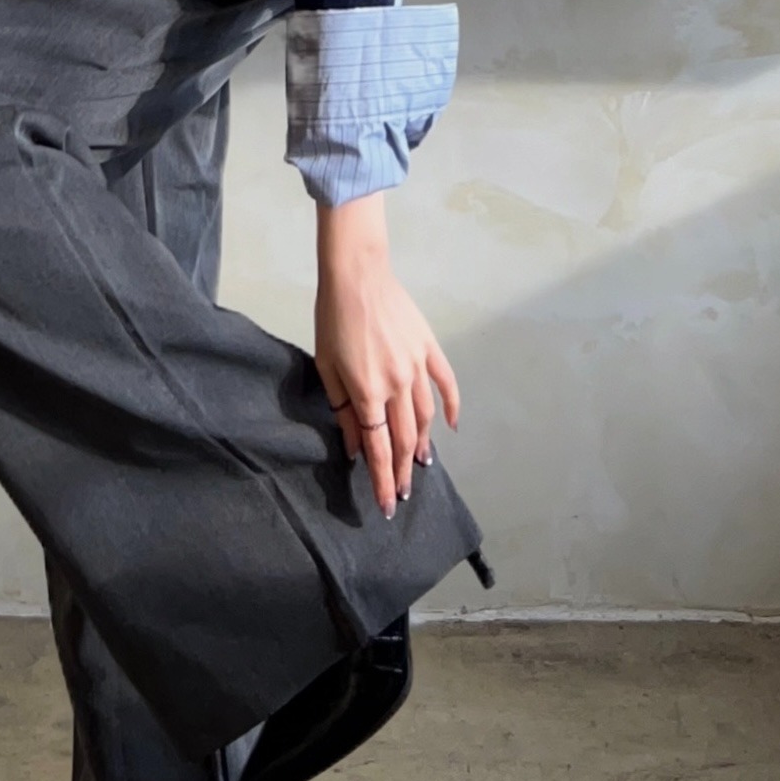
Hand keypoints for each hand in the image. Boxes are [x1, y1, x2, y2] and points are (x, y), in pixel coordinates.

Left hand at [314, 194, 460, 519]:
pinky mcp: (428, 348)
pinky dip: (452, 406)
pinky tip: (451, 424)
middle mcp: (398, 384)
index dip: (382, 480)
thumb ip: (342, 411)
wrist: (357, 275)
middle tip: (402, 493)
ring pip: (426, 417)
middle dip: (404, 471)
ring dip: (424, 445)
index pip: (380, 448)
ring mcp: (417, 366)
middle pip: (406, 439)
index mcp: (368, 392)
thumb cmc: (333, 319)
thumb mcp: (327, 368)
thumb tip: (355, 447)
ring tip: (421, 465)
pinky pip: (446, 382)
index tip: (385, 505)